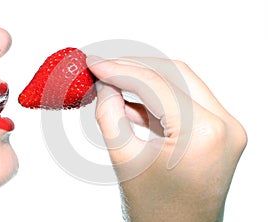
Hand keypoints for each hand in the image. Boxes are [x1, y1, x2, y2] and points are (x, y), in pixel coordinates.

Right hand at [87, 56, 246, 221]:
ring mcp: (226, 127)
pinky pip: (184, 100)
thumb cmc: (156, 212)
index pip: (155, 83)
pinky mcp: (218, 130)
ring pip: (180, 83)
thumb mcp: (124, 158)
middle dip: (134, 67)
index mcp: (204, 133)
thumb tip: (105, 84)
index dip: (119, 69)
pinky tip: (131, 101)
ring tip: (114, 83)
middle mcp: (224, 125)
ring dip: (145, 80)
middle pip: (174, 73)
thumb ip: (109, 113)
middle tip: (104, 66)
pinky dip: (156, 97)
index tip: (95, 63)